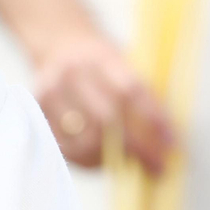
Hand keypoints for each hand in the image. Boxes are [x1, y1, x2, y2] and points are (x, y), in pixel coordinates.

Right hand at [33, 24, 173, 173]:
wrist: (60, 44)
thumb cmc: (101, 62)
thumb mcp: (125, 64)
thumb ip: (145, 96)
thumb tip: (167, 140)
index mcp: (100, 56)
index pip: (129, 90)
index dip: (152, 120)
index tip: (171, 143)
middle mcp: (72, 72)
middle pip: (106, 119)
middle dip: (136, 148)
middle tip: (157, 165)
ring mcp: (51, 93)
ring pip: (85, 139)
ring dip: (114, 158)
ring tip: (133, 164)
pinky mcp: (38, 112)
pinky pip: (67, 148)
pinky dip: (90, 160)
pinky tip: (105, 161)